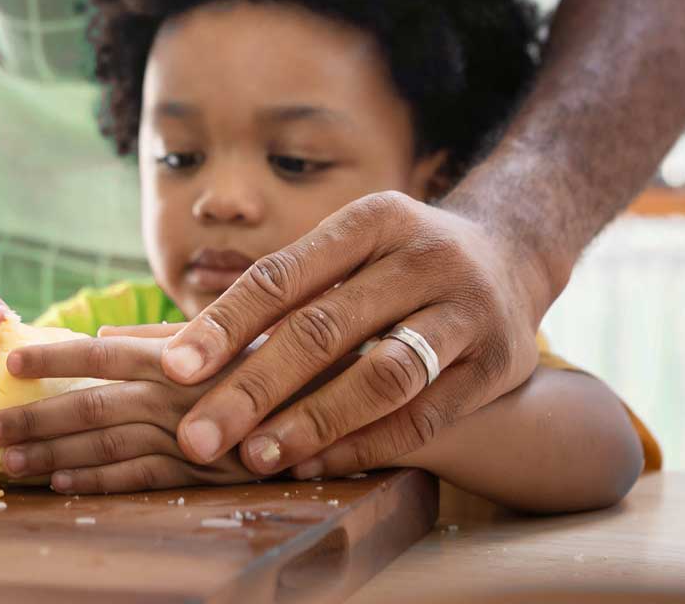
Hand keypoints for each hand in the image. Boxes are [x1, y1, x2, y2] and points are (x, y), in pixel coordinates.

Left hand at [0, 336, 251, 493]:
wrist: (332, 405)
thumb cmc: (272, 361)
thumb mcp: (219, 337)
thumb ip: (159, 340)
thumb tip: (102, 339)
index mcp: (176, 356)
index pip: (101, 355)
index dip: (52, 356)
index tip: (7, 358)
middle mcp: (176, 395)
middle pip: (91, 407)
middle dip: (35, 418)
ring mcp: (188, 438)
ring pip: (107, 449)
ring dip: (53, 456)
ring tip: (10, 460)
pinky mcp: (202, 476)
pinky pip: (139, 482)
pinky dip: (97, 484)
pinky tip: (61, 485)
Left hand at [158, 191, 548, 478]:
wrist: (512, 255)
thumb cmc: (395, 262)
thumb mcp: (348, 249)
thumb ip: (280, 293)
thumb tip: (173, 348)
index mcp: (372, 220)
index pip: (282, 275)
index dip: (224, 325)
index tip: (172, 370)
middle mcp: (422, 256)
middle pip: (323, 329)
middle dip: (252, 388)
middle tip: (197, 437)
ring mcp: (466, 308)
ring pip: (380, 376)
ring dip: (312, 422)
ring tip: (255, 457)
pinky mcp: (499, 363)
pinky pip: (424, 415)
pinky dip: (366, 444)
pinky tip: (316, 464)